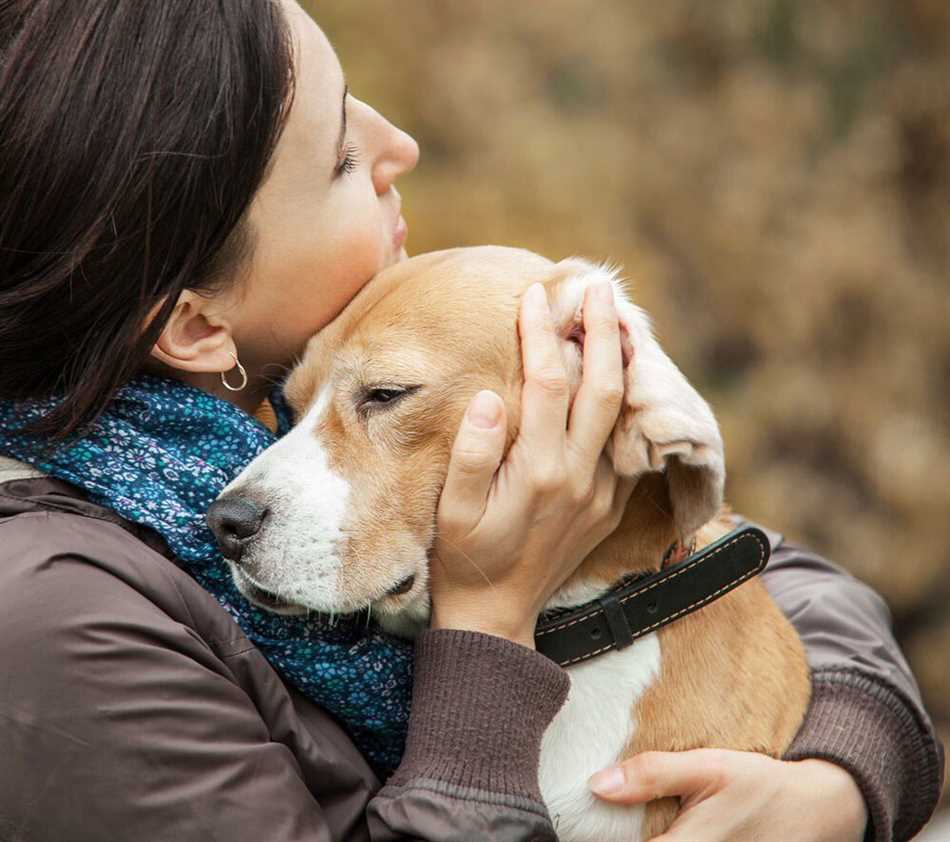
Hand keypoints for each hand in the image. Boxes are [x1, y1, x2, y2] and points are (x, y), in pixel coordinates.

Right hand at [429, 281, 634, 646]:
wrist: (498, 616)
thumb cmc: (465, 559)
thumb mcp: (453, 511)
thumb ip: (472, 454)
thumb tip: (489, 397)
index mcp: (540, 471)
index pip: (548, 383)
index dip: (542, 334)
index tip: (535, 295)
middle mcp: (580, 477)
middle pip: (603, 386)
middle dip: (602, 330)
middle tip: (598, 286)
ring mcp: (602, 492)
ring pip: (623, 412)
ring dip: (624, 360)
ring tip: (620, 318)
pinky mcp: (610, 505)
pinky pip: (627, 443)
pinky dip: (627, 402)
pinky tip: (619, 377)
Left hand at [588, 749, 868, 841]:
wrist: (817, 810)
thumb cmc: (759, 785)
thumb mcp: (708, 767)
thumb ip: (652, 774)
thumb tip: (597, 784)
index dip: (598, 834)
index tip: (581, 821)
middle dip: (620, 835)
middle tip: (603, 818)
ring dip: (645, 835)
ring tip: (630, 822)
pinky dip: (661, 840)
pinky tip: (659, 829)